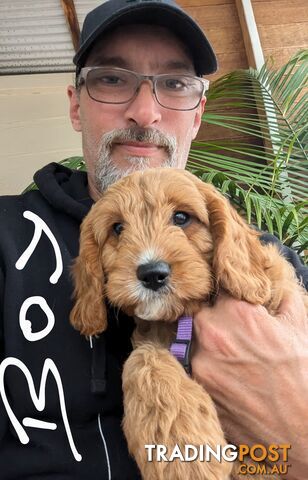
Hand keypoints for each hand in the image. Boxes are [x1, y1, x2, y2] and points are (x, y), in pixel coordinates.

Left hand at [192, 292, 307, 478]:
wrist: (301, 431)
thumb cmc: (302, 377)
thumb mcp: (299, 329)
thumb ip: (284, 300)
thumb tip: (278, 288)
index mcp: (237, 312)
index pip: (220, 288)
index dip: (228, 295)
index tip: (232, 302)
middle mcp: (212, 333)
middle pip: (201, 314)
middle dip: (214, 320)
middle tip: (231, 333)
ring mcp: (200, 362)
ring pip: (192, 340)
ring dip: (206, 344)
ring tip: (228, 357)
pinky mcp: (196, 386)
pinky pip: (191, 365)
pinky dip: (202, 366)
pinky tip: (223, 374)